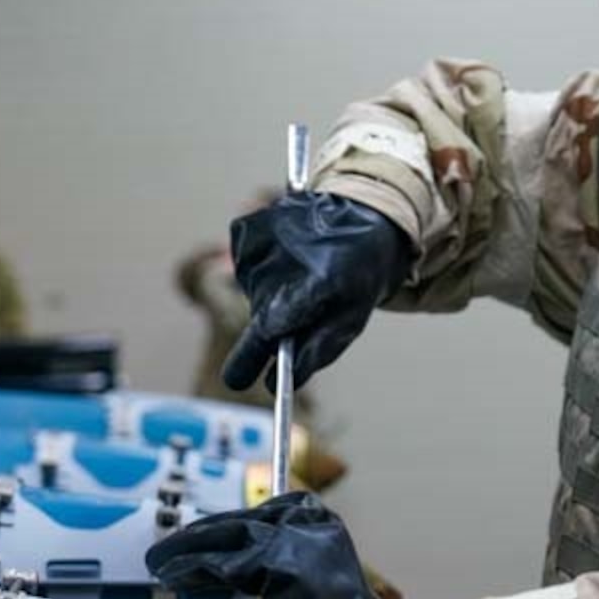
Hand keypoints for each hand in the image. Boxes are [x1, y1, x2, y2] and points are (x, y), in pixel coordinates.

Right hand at [221, 192, 412, 391]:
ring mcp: (263, 237)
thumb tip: (279, 384)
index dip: (254, 356)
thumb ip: (318, 350)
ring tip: (300, 276)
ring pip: (251, 292)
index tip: (236, 380)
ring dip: (270, 296)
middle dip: (274, 324)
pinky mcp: (248, 226)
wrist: (362, 214)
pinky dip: (261, 272)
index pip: (273, 326)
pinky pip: (243, 267)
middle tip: (301, 309)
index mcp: (319, 280)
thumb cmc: (360, 273)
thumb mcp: (353, 317)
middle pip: (261, 313)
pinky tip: (286, 258)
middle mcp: (285, 256)